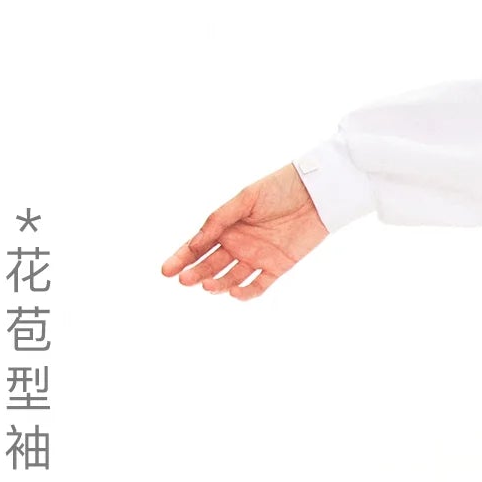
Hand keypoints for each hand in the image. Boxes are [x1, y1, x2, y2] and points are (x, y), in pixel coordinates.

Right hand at [159, 162, 328, 300]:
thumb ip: (220, 219)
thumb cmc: (278, 189)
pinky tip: (233, 292)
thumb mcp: (244, 199)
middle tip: (184, 280)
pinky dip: (246, 292)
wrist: (315, 194)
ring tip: (206, 286)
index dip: (181, 259)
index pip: (198, 247)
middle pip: (211, 265)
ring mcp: (257, 257)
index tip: (166, 271)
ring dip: (217, 284)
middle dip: (195, 273)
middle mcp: (238, 245)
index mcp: (226, 227)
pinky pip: (258, 285)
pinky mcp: (277, 267)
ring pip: (231, 277)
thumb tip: (196, 241)